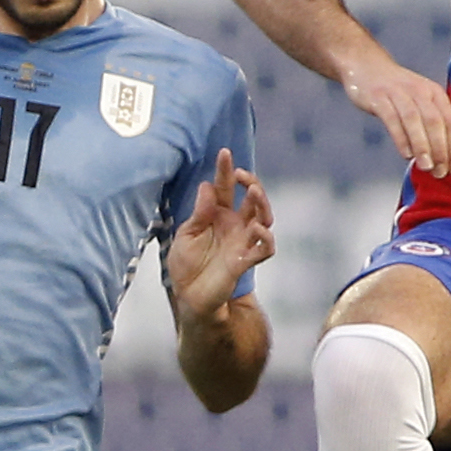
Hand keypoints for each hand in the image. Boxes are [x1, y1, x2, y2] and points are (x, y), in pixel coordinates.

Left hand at [167, 149, 274, 323]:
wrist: (189, 297)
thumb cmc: (186, 266)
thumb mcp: (185, 234)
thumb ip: (199, 213)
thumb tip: (207, 186)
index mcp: (217, 215)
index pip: (225, 188)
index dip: (226, 171)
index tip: (224, 153)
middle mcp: (234, 225)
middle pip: (252, 199)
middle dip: (251, 183)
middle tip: (242, 176)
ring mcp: (242, 242)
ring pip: (264, 218)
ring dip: (263, 204)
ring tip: (254, 193)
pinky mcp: (246, 260)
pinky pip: (265, 248)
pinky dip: (265, 238)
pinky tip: (257, 229)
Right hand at [341, 58, 450, 177]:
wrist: (367, 66)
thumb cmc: (398, 89)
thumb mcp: (423, 97)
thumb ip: (440, 114)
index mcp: (434, 93)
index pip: (450, 121)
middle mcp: (419, 91)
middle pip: (435, 122)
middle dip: (441, 150)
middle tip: (441, 172)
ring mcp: (398, 93)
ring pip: (415, 121)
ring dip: (423, 146)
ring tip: (427, 167)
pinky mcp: (379, 98)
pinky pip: (392, 119)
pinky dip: (401, 138)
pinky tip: (406, 155)